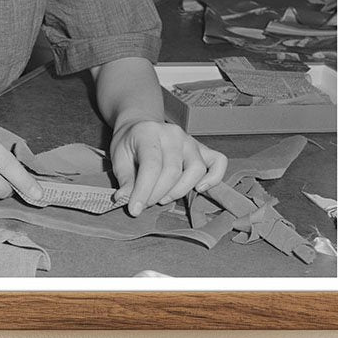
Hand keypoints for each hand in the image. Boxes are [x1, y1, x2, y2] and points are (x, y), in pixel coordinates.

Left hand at [109, 120, 226, 216]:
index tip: (134, 210)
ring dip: (179, 191)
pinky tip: (199, 189)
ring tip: (163, 198)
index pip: (151, 165)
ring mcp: (190, 140)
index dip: (143, 191)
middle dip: (157, 195)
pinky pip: (219, 162)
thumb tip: (125, 199)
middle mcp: (173, 133)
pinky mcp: (202, 148)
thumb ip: (124, 179)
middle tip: (145, 204)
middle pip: (173, 171)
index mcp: (148, 132)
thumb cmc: (130, 144)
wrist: (141, 127)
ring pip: (196, 169)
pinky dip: (214, 178)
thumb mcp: (118, 158)